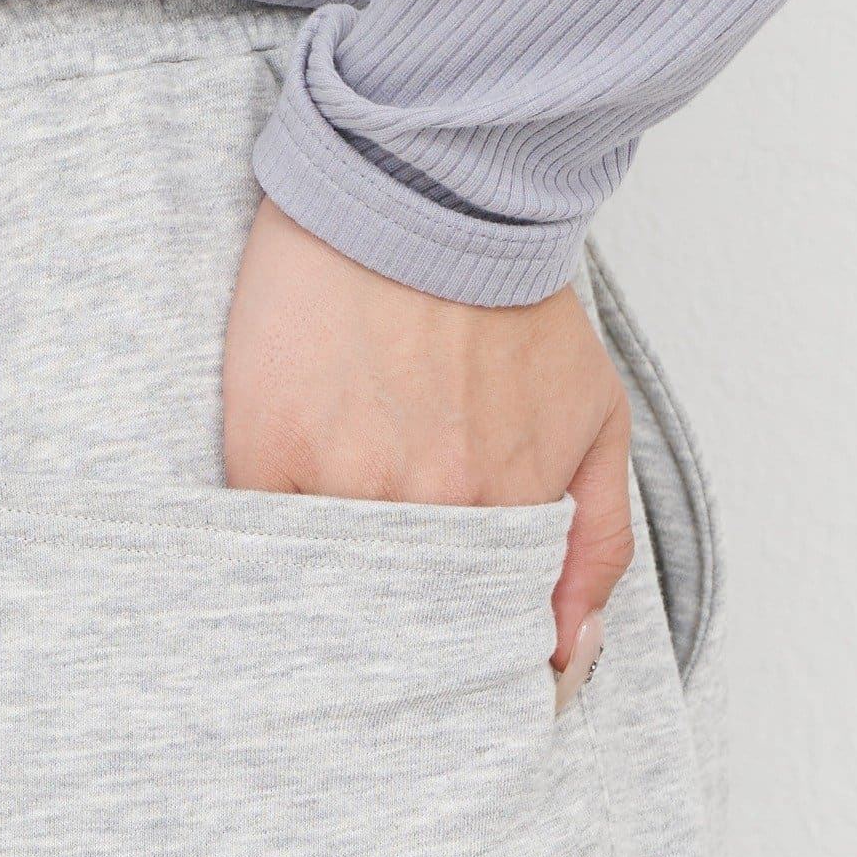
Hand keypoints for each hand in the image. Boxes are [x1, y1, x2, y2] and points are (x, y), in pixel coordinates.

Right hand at [223, 198, 633, 692]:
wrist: (426, 191)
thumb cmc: (509, 300)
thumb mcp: (595, 415)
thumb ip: (597, 540)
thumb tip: (566, 653)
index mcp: (507, 511)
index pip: (480, 635)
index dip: (461, 657)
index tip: (446, 666)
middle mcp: (429, 510)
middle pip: (401, 626)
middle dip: (393, 646)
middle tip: (382, 650)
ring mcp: (342, 484)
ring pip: (328, 593)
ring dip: (330, 598)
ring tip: (329, 576)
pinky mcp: (265, 451)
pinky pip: (260, 544)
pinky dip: (268, 557)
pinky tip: (279, 545)